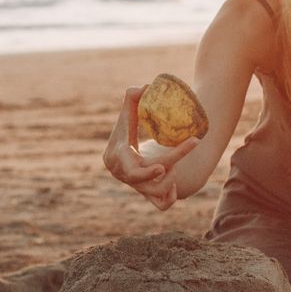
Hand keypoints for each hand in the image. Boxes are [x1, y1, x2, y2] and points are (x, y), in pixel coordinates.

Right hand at [102, 86, 198, 210]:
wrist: (127, 158)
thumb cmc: (127, 135)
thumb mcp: (127, 118)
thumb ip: (131, 101)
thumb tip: (143, 86)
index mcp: (117, 158)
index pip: (134, 166)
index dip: (150, 169)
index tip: (168, 163)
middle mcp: (125, 176)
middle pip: (145, 183)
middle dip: (161, 176)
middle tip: (170, 167)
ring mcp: (136, 188)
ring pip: (157, 194)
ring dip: (168, 182)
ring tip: (170, 168)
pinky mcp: (147, 195)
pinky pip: (162, 205)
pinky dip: (169, 197)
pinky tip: (173, 185)